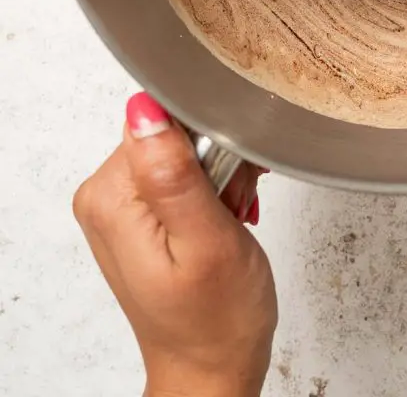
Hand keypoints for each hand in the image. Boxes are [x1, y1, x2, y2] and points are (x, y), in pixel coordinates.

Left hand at [73, 93, 276, 396]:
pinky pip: (183, 171)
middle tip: (231, 209)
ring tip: (228, 219)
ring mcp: (122, 205)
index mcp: (111, 197)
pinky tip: (222, 219)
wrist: (211, 367)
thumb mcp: (206, 242)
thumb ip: (176, 174)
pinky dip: (214, 190)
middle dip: (219, 161)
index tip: (226, 180)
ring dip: (221, 177)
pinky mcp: (141, 213)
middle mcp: (105, 196)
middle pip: (173, 132)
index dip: (209, 140)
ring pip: (185, 149)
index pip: (161, 119)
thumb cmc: (216, 319)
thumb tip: (148, 110)